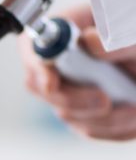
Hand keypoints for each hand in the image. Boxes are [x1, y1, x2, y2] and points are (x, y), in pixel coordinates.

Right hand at [20, 5, 135, 140]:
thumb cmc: (132, 36)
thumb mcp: (130, 31)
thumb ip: (114, 37)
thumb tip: (87, 42)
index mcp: (61, 31)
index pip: (33, 49)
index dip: (38, 68)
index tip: (52, 83)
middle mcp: (55, 63)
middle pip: (43, 89)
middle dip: (74, 101)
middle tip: (104, 101)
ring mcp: (65, 90)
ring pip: (67, 114)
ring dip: (103, 117)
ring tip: (134, 108)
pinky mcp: (81, 113)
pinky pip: (86, 128)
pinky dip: (112, 128)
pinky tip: (131, 117)